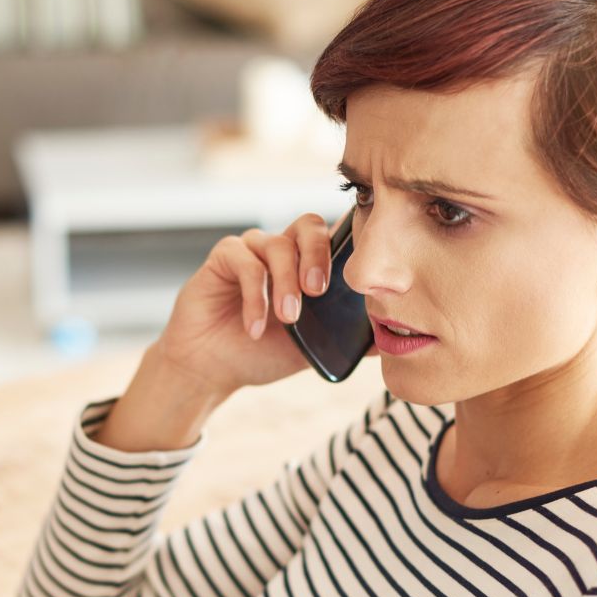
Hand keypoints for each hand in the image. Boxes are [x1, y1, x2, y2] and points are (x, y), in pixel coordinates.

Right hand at [155, 211, 337, 396]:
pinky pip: (245, 262)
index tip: (355, 279)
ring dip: (286, 283)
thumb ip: (342, 338)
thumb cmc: (260, 354)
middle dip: (319, 255)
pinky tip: (254, 327)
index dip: (348, 245)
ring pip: (278, 245)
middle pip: (309, 225)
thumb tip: (384, 338)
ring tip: (287, 319)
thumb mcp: (310, 348)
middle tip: (319, 291)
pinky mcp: (222, 258)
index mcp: (305, 264)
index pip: (333, 236)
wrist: (212, 370)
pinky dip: (255, 296)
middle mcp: (280, 250)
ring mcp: (250, 251)